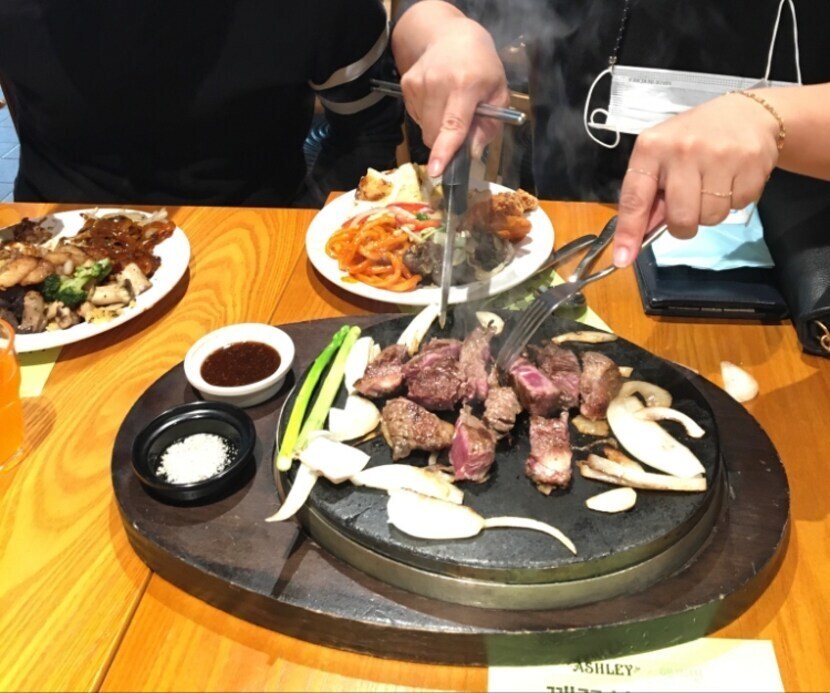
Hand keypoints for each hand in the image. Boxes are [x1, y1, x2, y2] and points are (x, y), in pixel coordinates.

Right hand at [393, 6, 508, 175]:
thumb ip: (489, 126)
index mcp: (465, 85)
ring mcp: (419, 84)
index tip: (436, 170)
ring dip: (438, 129)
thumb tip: (472, 153)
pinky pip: (417, 118)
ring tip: (450, 106)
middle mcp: (438, 83)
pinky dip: (429, 117)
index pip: (453, 125)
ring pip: (425, 129)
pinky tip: (438, 99)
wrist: (450, 35)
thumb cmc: (481, 66)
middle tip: (462, 128)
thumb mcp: (497, 92)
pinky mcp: (406, 85)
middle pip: (435, 134)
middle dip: (447, 143)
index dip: (445, 150)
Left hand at [613, 91, 781, 266]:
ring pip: (711, 217)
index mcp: (651, 148)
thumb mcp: (663, 157)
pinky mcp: (751, 162)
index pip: (635, 198)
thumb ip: (650, 195)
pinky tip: (732, 179)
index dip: (629, 232)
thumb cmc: (694, 139)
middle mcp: (682, 150)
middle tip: (689, 209)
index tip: (622, 259)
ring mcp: (719, 155)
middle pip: (680, 218)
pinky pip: (738, 206)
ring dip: (710, 212)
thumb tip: (638, 237)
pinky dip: (735, 201)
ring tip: (713, 186)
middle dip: (683, 226)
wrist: (749, 114)